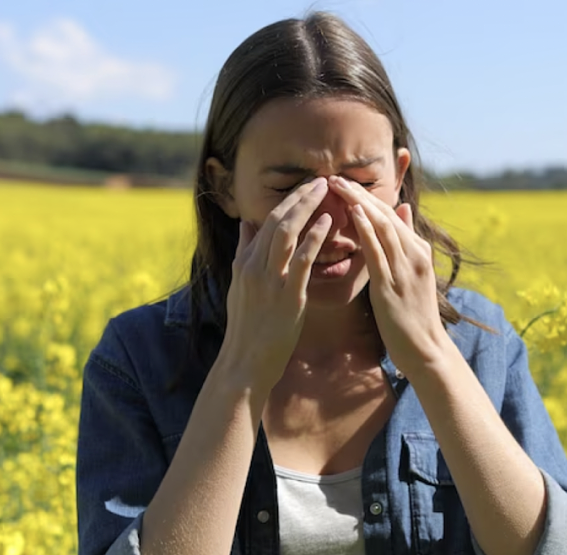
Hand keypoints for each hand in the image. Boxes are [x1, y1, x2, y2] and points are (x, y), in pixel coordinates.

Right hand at [220, 177, 333, 392]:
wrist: (244, 362)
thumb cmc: (248, 328)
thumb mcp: (239, 285)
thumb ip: (244, 252)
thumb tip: (246, 223)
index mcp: (245, 263)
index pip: (267, 221)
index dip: (288, 201)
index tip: (306, 186)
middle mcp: (254, 266)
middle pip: (277, 220)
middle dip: (299, 197)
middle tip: (320, 179)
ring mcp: (269, 280)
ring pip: (286, 232)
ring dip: (306, 207)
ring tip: (325, 189)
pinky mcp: (286, 295)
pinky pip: (301, 259)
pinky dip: (313, 237)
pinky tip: (327, 221)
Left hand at [328, 175, 448, 374]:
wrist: (426, 348)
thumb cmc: (414, 315)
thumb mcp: (413, 273)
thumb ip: (406, 241)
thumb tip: (402, 209)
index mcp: (418, 251)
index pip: (391, 215)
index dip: (368, 196)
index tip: (345, 182)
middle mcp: (414, 254)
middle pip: (385, 215)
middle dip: (360, 194)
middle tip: (336, 176)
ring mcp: (405, 269)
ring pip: (382, 227)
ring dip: (359, 203)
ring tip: (339, 186)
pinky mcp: (393, 285)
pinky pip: (378, 252)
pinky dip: (366, 229)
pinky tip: (352, 213)